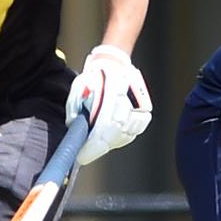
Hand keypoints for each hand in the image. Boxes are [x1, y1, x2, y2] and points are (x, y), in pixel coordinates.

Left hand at [65, 44, 151, 164]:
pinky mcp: (145, 109)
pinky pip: (135, 131)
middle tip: (86, 153)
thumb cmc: (93, 78)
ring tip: (97, 140)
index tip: (81, 156)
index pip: (104, 127)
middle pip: (116, 134)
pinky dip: (122, 136)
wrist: (113, 63)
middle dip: (98, 147)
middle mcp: (128, 98)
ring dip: (110, 142)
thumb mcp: (78, 90)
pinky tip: (112, 135)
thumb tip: (75, 130)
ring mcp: (139, 105)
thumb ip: (75, 111)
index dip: (92, 146)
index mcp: (110, 92)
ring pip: (126, 135)